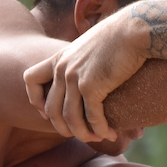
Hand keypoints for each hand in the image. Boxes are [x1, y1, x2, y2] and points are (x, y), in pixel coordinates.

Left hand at [23, 15, 144, 142]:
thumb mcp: (91, 45)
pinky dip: (100, 130)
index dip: (35, 99)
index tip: (46, 112)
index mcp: (59, 58)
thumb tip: (91, 73)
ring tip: (97, 138)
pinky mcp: (91, 86)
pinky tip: (110, 134)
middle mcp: (62, 69)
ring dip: (83, 134)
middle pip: (51, 109)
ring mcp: (74, 78)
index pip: (30, 79)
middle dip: (63, 128)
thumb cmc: (120, 36)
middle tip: (79, 135)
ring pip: (70, 118)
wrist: (135, 29)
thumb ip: (83, 60)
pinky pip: (91, 118)